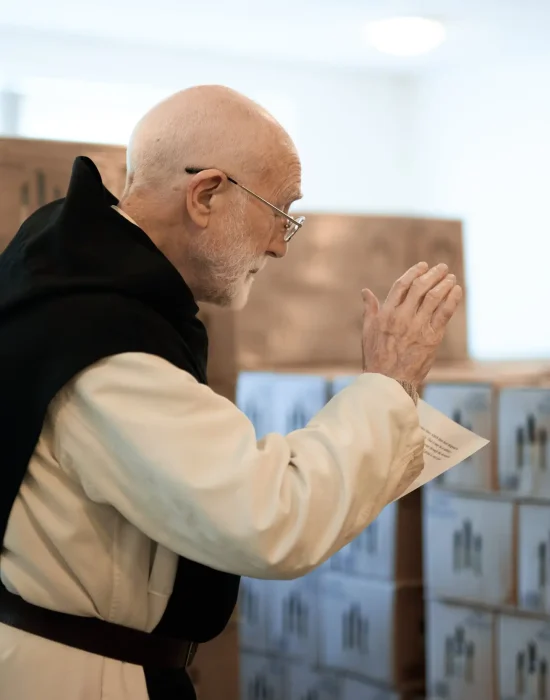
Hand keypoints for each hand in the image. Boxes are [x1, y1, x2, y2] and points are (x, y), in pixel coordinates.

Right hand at [361, 262, 462, 386]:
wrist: (389, 382)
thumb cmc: (376, 358)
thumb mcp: (367, 332)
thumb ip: (369, 310)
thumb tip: (365, 291)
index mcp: (386, 314)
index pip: (402, 285)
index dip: (414, 272)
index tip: (423, 266)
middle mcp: (402, 317)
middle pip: (420, 288)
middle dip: (432, 274)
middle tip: (441, 268)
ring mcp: (417, 327)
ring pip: (434, 297)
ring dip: (444, 284)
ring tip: (450, 277)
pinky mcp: (432, 337)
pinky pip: (445, 313)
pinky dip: (452, 299)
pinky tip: (457, 290)